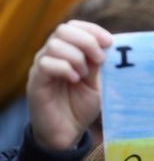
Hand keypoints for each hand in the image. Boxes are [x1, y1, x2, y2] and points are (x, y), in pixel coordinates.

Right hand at [27, 20, 112, 149]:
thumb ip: (99, 64)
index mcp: (68, 52)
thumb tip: (108, 44)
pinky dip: (65, 68)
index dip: (92, 30)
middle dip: (87, 41)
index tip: (110, 42)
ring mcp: (41, 67)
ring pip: (55, 45)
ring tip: (83, 76)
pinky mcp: (36, 82)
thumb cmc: (82, 107)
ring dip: (76, 57)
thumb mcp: (97, 82)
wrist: (68, 133)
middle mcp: (52, 55)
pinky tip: (74, 80)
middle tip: (99, 60)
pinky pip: (46, 64)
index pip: (74, 26)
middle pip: (64, 30)